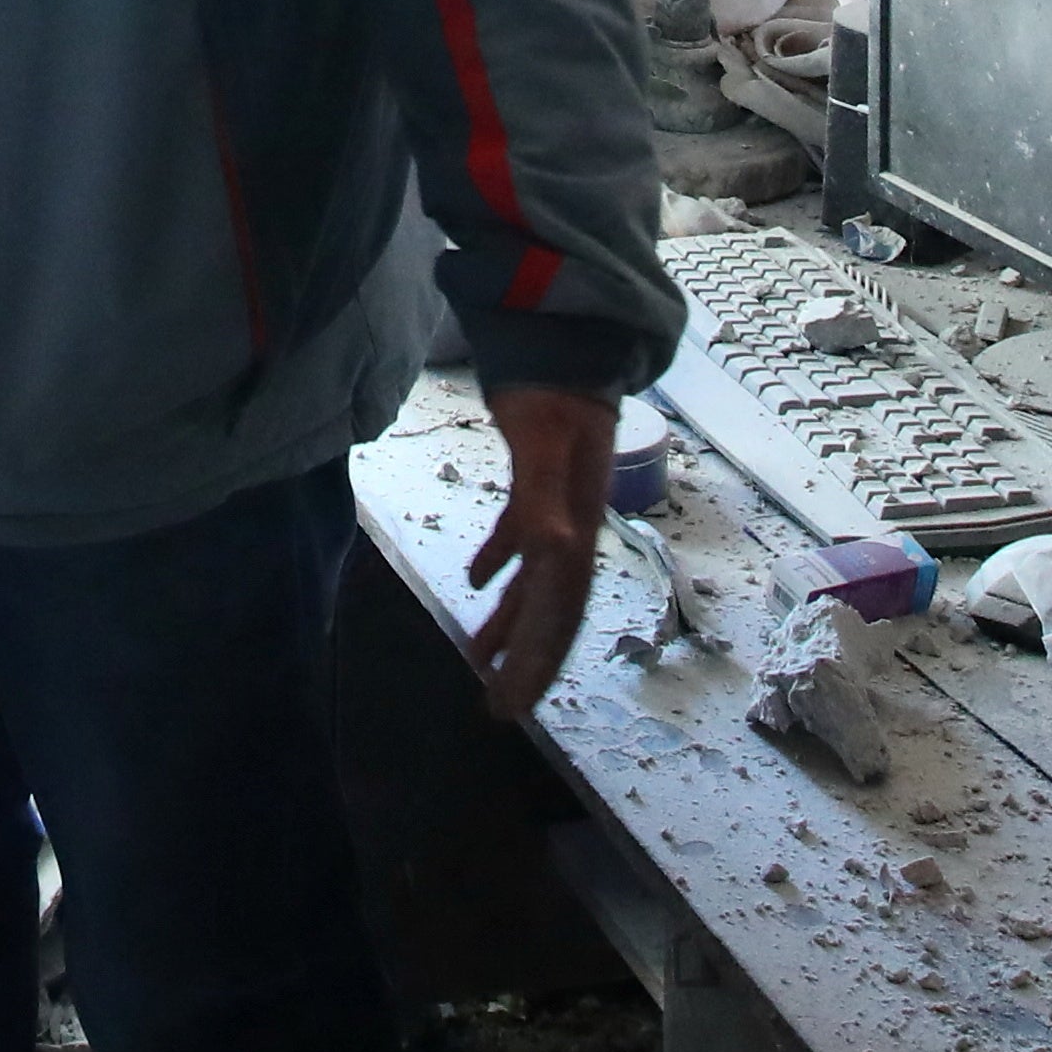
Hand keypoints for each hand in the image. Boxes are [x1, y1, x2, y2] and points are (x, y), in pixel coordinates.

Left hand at [464, 382, 615, 722]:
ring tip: (480, 660)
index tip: (514, 704)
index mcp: (573, 531)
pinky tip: (478, 582)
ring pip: (535, 583)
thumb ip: (544, 499)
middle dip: (527, 660)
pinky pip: (522, 543)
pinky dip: (501, 566)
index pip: (558, 612)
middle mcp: (572, 528)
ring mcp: (558, 509)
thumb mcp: (544, 446)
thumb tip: (553, 554)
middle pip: (551, 611)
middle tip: (498, 707)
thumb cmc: (554, 394)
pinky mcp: (538, 487)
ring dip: (511, 622)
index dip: (539, 659)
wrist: (569, 344)